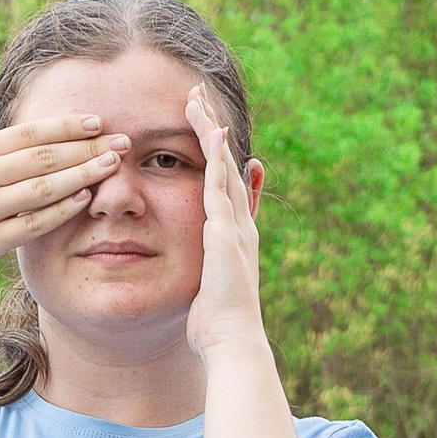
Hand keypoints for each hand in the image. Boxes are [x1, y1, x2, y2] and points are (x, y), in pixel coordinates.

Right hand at [0, 102, 125, 287]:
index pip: (27, 134)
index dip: (64, 126)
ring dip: (82, 174)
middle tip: (121, 141)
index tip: (96, 121)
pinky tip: (84, 199)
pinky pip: (31, 224)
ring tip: (113, 165)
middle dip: (86, 147)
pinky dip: (59, 211)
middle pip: (42, 157)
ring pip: (42, 188)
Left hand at [186, 85, 270, 361]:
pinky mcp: (226, 231)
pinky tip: (210, 132)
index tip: (200, 125)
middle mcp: (239, 223)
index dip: (211, 152)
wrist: (232, 341)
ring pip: (223, 166)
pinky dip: (216, 157)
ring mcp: (235, 225)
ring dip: (211, 131)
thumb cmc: (215, 325)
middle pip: (225, 164)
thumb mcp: (207, 288)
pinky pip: (220, 186)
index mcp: (232, 234)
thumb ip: (204, 269)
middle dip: (211, 129)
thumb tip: (201, 268)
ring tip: (197, 99)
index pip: (221, 182)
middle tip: (198, 96)